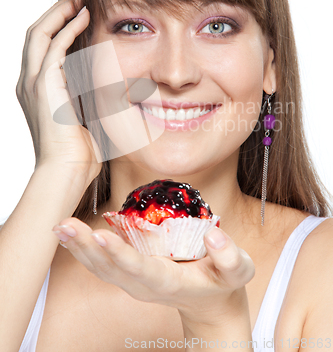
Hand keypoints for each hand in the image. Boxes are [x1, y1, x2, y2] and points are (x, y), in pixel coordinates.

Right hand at [16, 0, 101, 185]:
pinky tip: (84, 18)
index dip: (58, 27)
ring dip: (60, 13)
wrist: (67, 170)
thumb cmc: (79, 151)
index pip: (42, 47)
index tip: (80, 14)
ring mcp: (32, 83)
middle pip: (35, 34)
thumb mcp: (84, 115)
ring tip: (80, 1)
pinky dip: (68, 28)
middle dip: (56, 13)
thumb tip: (114, 84)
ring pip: (39, 33)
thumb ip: (89, 95)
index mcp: (36, 90)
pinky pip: (53, 46)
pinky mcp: (42, 85)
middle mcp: (28, 82)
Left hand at [53, 218, 254, 324]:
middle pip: (110, 269)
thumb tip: (213, 234)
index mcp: (169, 282)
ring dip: (78, 248)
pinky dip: (84, 249)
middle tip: (64, 226)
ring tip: (59, 227)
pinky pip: (101, 263)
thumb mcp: (239, 271)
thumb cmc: (224, 283)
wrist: (210, 302)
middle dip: (86, 248)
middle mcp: (143, 285)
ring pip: (100, 268)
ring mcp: (132, 282)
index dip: (120, 254)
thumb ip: (230, 256)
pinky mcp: (128, 274)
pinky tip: (70, 233)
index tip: (101, 236)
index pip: (141, 269)